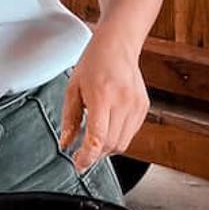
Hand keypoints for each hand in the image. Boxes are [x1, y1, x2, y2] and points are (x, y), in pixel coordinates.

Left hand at [59, 28, 149, 173]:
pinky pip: (131, 134)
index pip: (97, 138)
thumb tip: (65, 144)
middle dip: (95, 154)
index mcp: (102, 96)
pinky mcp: (143, 107)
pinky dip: (118, 137)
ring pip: (122, 143)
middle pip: (110, 145)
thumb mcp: (73, 89)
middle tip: (83, 151)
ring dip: (107, 147)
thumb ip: (69, 120)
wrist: (118, 45)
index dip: (87, 157)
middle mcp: (122, 102)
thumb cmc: (94, 62)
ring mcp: (136, 105)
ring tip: (96, 137)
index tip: (79, 164)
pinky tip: (109, 126)